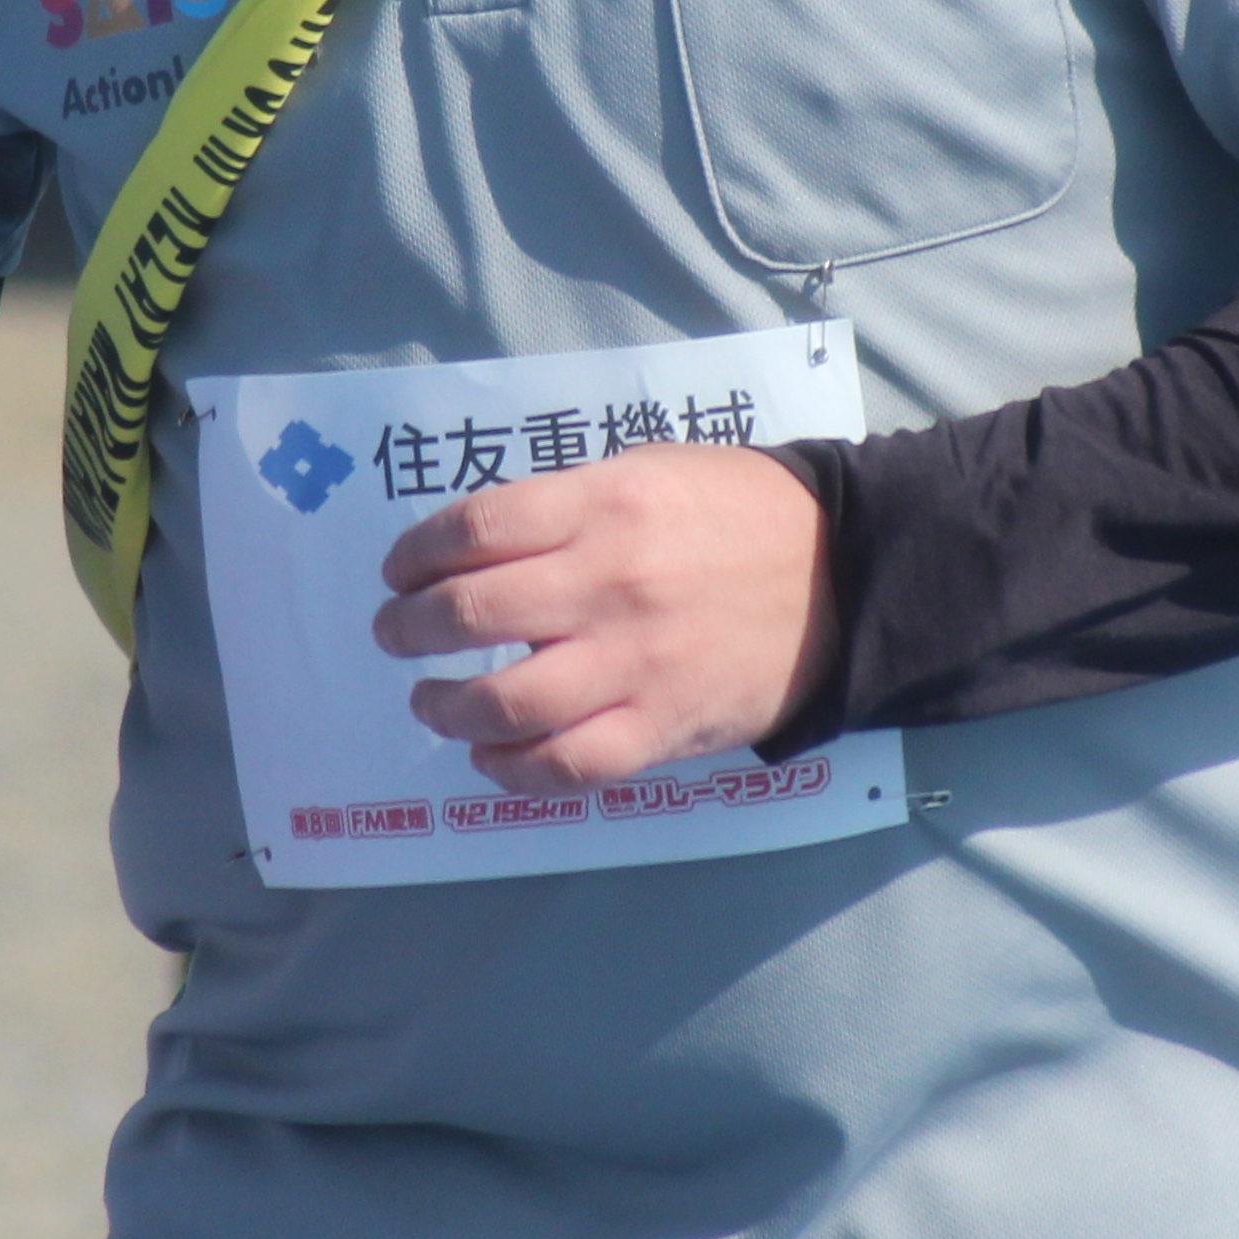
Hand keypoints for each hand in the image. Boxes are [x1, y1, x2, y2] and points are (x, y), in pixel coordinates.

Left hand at [372, 444, 833, 787]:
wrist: (842, 574)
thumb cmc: (735, 513)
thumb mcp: (647, 470)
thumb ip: (563, 504)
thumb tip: (471, 547)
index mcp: (605, 505)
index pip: (473, 530)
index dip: (415, 554)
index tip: (399, 571)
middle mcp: (611, 582)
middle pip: (470, 613)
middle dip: (409, 627)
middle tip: (396, 632)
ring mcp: (636, 662)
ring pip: (504, 701)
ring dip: (443, 704)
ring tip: (429, 699)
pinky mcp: (662, 726)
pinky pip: (565, 765)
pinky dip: (509, 767)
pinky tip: (487, 753)